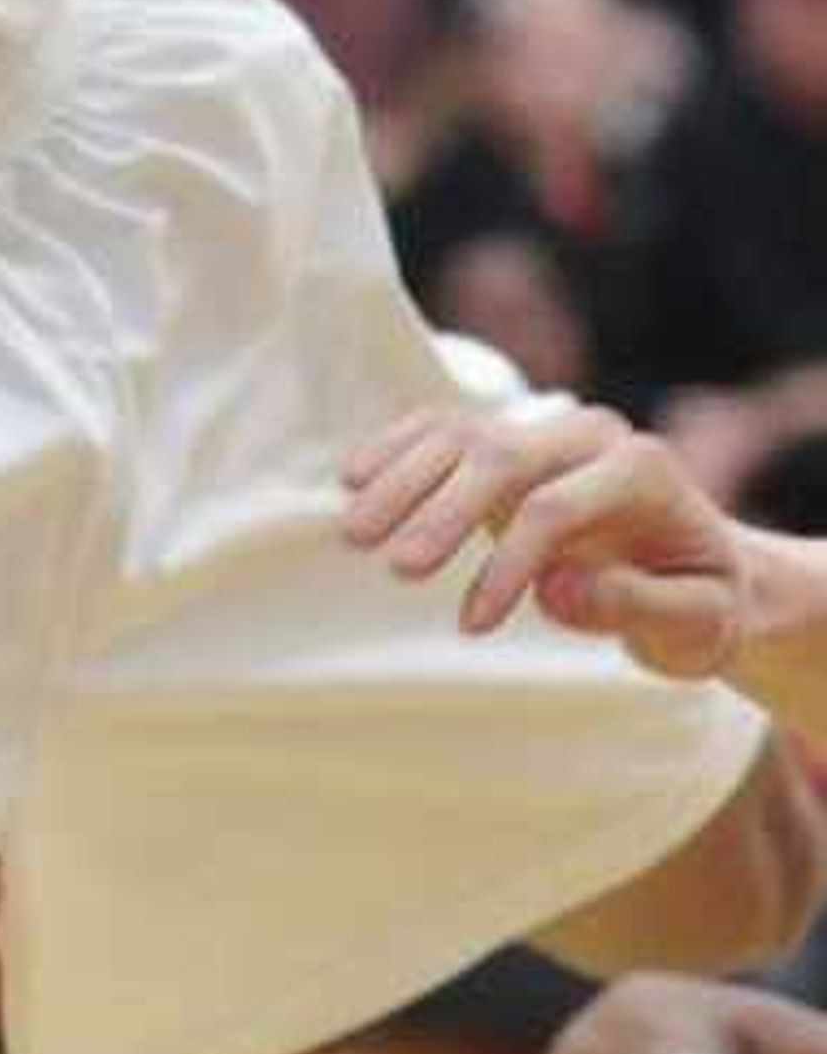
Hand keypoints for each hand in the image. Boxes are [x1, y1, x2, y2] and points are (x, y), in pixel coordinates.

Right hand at [341, 394, 748, 680]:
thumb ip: (640, 607)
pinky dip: (394, 448)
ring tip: (355, 536)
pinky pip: (440, 428)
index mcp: (644, 469)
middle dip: (442, 513)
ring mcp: (542, 430)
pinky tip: (353, 480)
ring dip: (400, 481)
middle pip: (498, 456)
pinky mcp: (505, 441)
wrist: (700, 566)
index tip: (472, 625)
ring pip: (458, 434)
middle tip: (397, 570)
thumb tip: (556, 591)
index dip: (507, 563)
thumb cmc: (700, 603)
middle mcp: (590, 434)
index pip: (557, 505)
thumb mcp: (699, 624)